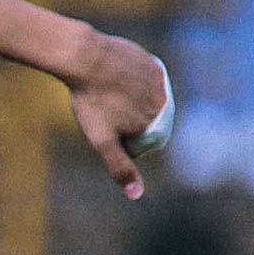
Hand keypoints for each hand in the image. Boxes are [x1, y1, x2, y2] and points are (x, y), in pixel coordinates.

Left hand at [60, 28, 171, 196]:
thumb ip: (121, 167)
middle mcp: (166, 104)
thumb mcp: (103, 141)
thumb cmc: (92, 102)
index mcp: (158, 125)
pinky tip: (111, 77)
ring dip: (127, 101)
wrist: (87, 58)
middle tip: (102, 106)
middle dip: (125, 120)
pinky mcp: (152, 64)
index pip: (141, 144)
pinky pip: (141, 80)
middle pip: (143, 122)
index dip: (120, 140)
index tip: (104, 125)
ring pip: (142, 101)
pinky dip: (128, 82)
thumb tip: (136, 195)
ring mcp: (161, 82)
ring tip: (106, 93)